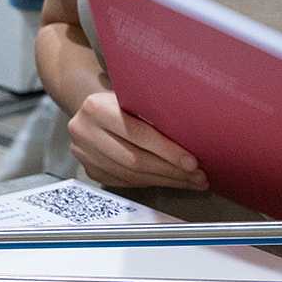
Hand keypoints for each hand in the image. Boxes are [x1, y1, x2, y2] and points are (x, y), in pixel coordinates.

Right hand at [67, 89, 207, 190]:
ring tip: (191, 181)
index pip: (137, 134)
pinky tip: (170, 181)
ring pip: (130, 176)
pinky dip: (151, 184)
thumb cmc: (122, 101)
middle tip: (198, 176)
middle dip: (170, 171)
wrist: (92, 110)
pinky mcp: (89, 170)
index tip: (193, 162)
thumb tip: (195, 134)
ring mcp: (84, 154)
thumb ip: (154, 111)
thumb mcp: (134, 97)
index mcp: (96, 108)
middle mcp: (83, 131)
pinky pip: (125, 183)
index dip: (166, 151)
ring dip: (164, 181)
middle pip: (134, 160)